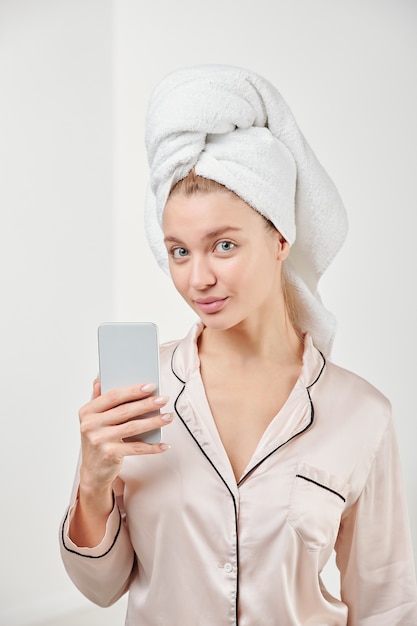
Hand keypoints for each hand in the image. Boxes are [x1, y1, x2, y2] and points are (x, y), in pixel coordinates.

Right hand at [69, 380, 172, 546]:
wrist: (92, 471)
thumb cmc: (98, 439)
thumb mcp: (94, 419)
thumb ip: (98, 399)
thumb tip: (100, 379)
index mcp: (87, 411)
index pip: (113, 396)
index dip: (133, 390)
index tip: (151, 386)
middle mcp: (90, 425)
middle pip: (125, 411)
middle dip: (147, 404)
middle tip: (164, 399)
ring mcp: (99, 441)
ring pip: (133, 427)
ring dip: (154, 421)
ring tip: (169, 417)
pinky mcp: (109, 455)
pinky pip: (136, 448)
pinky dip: (152, 447)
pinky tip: (164, 444)